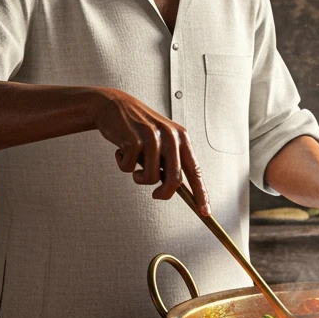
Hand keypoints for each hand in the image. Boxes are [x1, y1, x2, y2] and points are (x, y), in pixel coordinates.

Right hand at [91, 88, 209, 214]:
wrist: (113, 105)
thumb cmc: (137, 128)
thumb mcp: (159, 141)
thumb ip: (168, 161)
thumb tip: (174, 189)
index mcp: (181, 137)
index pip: (195, 171)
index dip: (201, 193)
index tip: (205, 211)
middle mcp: (170, 137)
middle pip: (174, 180)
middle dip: (164, 193)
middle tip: (156, 195)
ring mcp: (152, 138)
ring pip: (150, 178)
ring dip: (137, 176)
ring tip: (132, 161)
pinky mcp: (134, 140)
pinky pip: (129, 169)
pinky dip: (122, 164)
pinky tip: (120, 150)